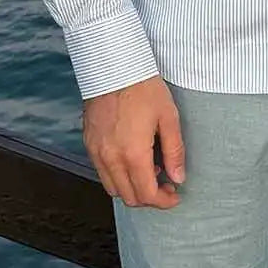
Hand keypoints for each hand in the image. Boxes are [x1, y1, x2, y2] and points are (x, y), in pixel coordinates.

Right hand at [82, 75, 184, 208]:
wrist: (114, 66)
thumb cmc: (144, 88)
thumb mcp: (168, 116)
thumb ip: (174, 151)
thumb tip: (178, 176)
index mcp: (132, 154)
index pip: (146, 194)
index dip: (163, 201)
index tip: (175, 195)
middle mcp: (110, 159)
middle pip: (128, 197)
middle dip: (149, 198)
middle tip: (166, 185)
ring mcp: (96, 153)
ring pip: (113, 188)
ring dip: (132, 188)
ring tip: (151, 170)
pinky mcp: (89, 144)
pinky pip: (102, 172)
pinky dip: (118, 176)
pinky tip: (133, 159)